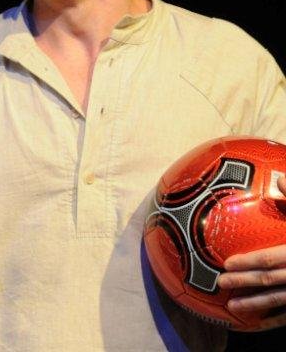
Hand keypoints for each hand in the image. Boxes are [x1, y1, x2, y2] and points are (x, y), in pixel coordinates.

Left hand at [216, 174, 285, 329]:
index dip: (249, 262)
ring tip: (234, 308)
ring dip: (258, 305)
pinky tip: (260, 323)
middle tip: (221, 284)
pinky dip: (277, 319)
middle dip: (246, 282)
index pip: (272, 258)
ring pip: (282, 300)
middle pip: (272, 280)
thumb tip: (281, 178)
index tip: (227, 264)